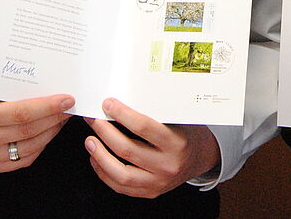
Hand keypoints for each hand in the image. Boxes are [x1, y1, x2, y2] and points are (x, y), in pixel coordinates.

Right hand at [0, 80, 73, 172]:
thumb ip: (15, 90)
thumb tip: (51, 87)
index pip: (21, 113)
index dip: (47, 107)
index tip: (67, 99)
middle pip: (28, 130)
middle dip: (54, 117)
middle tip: (70, 107)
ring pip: (30, 146)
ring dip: (52, 131)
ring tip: (62, 117)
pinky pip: (25, 158)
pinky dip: (41, 144)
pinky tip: (49, 131)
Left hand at [84, 98, 219, 197]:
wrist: (200, 158)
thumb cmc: (186, 134)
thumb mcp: (178, 120)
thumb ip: (156, 113)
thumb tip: (124, 99)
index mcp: (177, 142)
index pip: (144, 127)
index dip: (122, 114)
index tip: (108, 104)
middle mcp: (167, 164)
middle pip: (127, 149)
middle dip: (105, 132)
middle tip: (94, 119)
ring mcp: (158, 181)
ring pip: (121, 173)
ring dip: (100, 156)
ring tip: (90, 141)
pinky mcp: (149, 191)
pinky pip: (121, 186)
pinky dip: (104, 172)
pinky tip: (97, 159)